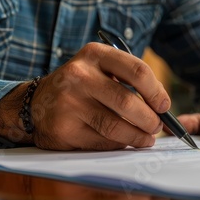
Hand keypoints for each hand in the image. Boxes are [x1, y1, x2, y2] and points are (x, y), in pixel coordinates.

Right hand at [0, 43, 170, 149]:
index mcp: (94, 54)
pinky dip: (119, 144)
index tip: (164, 106)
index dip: (157, 92)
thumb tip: (163, 109)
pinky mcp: (64, 129)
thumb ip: (130, 82)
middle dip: (150, 119)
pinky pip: (102, 142)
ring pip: (116, 127)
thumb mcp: (100, 70)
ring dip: (138, 137)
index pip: (137, 71)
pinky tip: (123, 141)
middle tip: (157, 126)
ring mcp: (69, 103)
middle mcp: (79, 75)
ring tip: (146, 138)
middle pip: (128, 102)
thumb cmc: (81, 87)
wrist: (35, 104)